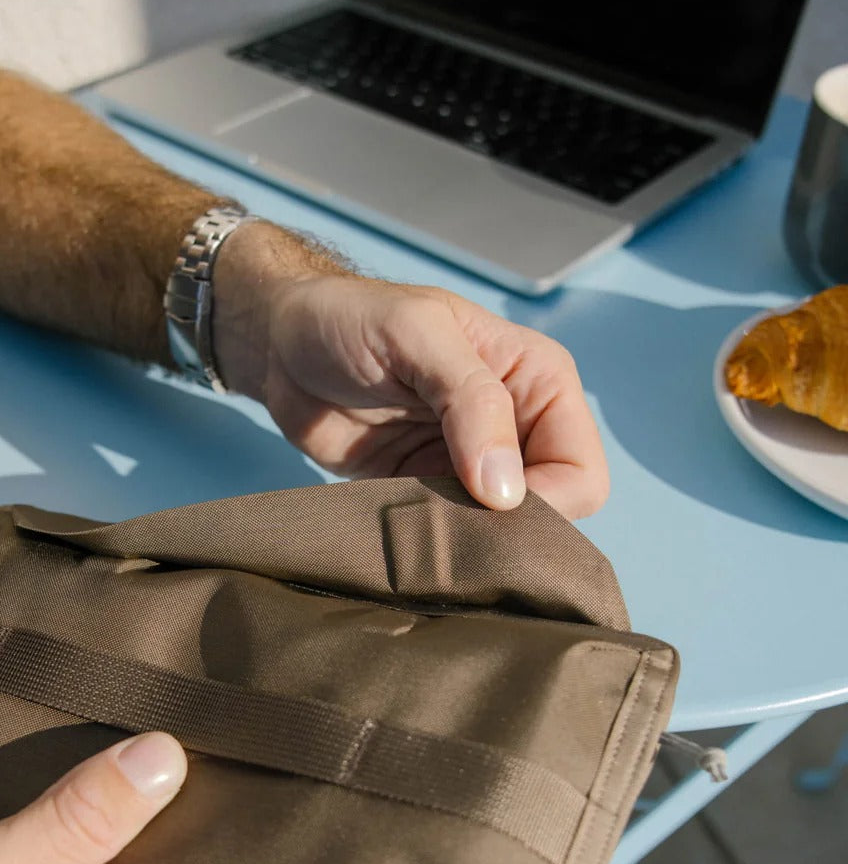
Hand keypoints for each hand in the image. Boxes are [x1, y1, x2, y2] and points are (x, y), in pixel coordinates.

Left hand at [213, 224, 608, 518]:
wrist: (283, 345)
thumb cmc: (351, 318)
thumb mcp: (416, 335)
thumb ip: (471, 402)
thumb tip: (507, 491)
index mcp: (537, 381)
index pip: (579, 470)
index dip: (546, 501)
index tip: (486, 507)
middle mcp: (515, 429)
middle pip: (548, 514)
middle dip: (505, 530)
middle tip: (446, 522)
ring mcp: (468, 467)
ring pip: (496, 536)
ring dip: (463, 541)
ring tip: (416, 523)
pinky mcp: (425, 494)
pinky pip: (447, 538)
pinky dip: (429, 545)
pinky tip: (400, 535)